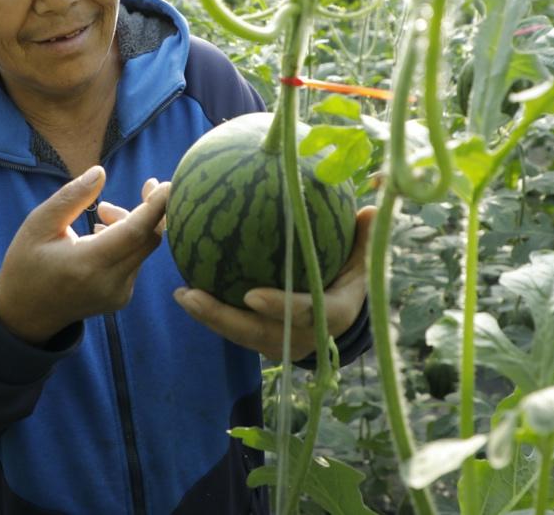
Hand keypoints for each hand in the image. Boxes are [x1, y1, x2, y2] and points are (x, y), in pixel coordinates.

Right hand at [0, 168, 168, 345]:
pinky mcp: (122, 298)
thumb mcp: (39, 224)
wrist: (25, 313)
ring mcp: (119, 294)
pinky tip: (101, 236)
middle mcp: (109, 283)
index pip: (135, 232)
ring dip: (133, 224)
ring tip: (100, 214)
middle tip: (142, 185)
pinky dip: (128, 241)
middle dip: (149, 209)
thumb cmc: (27, 262)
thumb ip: (71, 198)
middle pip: (149, 239)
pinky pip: (137, 260)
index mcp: (86, 264)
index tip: (168, 184)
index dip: (156, 206)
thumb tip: (101, 171)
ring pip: (144, 248)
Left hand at [172, 204, 373, 360]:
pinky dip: (211, 313)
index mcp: (331, 314)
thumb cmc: (351, 277)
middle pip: (258, 334)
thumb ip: (364, 238)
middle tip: (192, 295)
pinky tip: (186, 291)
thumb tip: (371, 209)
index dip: (279, 307)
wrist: (342, 315)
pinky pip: (233, 330)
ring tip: (182, 294)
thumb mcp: (363, 260)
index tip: (251, 295)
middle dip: (224, 318)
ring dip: (209, 317)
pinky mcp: (262, 341)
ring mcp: (281, 343)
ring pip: (240, 336)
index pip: (305, 314)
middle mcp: (304, 336)